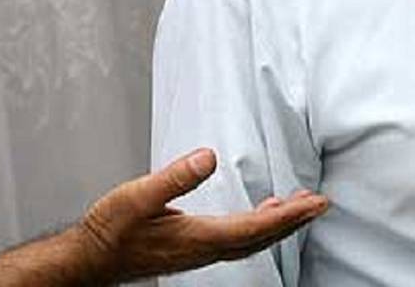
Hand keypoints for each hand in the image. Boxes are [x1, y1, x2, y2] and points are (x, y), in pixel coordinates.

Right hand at [75, 148, 328, 282]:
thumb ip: (175, 177)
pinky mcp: (192, 248)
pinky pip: (237, 240)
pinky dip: (257, 226)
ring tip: (300, 206)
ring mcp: (199, 252)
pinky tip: (260, 213)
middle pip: (260, 237)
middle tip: (321, 204)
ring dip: (278, 224)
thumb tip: (208, 156)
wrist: (92, 257)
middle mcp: (205, 249)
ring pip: (250, 240)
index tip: (315, 203)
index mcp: (197, 237)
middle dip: (293, 221)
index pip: (253, 227)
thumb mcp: (138, 196)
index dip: (287, 216)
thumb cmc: (111, 229)